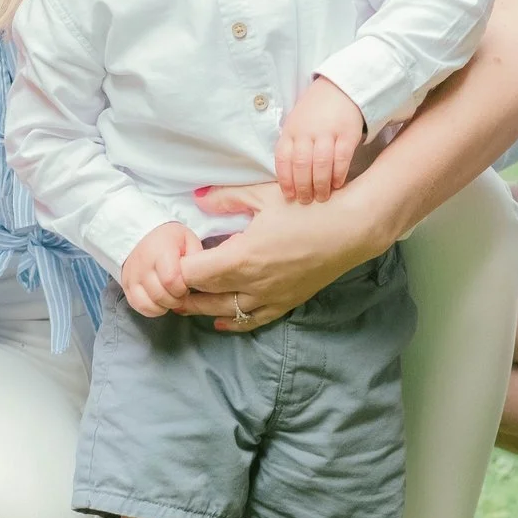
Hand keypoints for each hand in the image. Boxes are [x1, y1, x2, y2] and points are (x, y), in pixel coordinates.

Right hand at [119, 221, 197, 317]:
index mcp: (160, 250)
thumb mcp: (188, 239)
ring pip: (147, 304)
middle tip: (181, 293)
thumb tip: (198, 277)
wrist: (144, 235)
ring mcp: (131, 275)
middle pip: (159, 295)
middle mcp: (142, 264)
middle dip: (175, 300)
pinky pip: (138, 306)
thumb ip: (196, 257)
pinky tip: (160, 301)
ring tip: (171, 297)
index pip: (171, 280)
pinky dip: (152, 309)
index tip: (186, 286)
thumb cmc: (171, 240)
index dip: (182, 289)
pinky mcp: (126, 286)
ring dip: (164, 306)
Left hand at [174, 181, 385, 329]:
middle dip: (182, 292)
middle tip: (165, 286)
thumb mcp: (262, 195)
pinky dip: (234, 322)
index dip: (177, 267)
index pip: (192, 273)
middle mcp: (252, 283)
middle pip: (204, 296)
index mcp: (241, 256)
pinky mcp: (286, 302)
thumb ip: (225, 198)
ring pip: (226, 312)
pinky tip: (222, 321)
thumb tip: (197, 198)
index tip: (172, 258)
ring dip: (202, 309)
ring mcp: (270, 296)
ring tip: (184, 305)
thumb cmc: (308, 207)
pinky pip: (254, 320)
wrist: (352, 228)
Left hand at [274, 78, 364, 203]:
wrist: (340, 89)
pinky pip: (341, 158)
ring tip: (322, 197)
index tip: (289, 196)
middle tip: (306, 201)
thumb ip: (291, 146)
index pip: (283, 159)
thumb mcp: (296, 124)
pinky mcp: (347, 133)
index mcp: (291, 130)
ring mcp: (327, 132)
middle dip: (302, 187)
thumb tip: (287, 179)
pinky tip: (338, 184)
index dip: (285, 180)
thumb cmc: (315, 112)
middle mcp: (307, 132)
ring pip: (320, 164)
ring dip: (320, 184)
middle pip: (301, 164)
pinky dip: (338, 174)